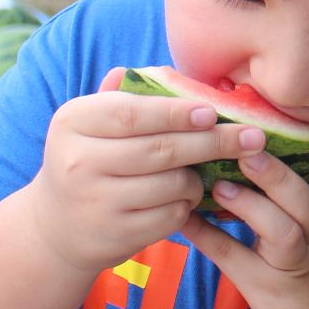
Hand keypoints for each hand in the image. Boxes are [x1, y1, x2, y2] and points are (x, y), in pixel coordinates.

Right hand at [22, 67, 263, 276]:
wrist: (57, 225)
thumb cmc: (89, 159)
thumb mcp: (93, 123)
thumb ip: (127, 96)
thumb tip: (170, 73)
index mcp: (72, 122)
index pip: (132, 113)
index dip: (177, 113)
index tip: (213, 112)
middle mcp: (78, 162)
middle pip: (161, 149)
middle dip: (213, 142)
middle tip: (252, 138)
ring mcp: (96, 202)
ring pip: (172, 183)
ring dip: (198, 177)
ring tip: (202, 172)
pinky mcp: (115, 234)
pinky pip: (171, 215)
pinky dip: (186, 204)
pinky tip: (183, 198)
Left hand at [182, 136, 308, 308]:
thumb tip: (275, 187)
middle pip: (307, 202)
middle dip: (279, 175)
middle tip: (250, 146)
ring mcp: (297, 267)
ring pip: (282, 230)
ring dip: (250, 204)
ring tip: (219, 184)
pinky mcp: (271, 292)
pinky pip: (237, 260)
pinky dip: (209, 237)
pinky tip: (184, 221)